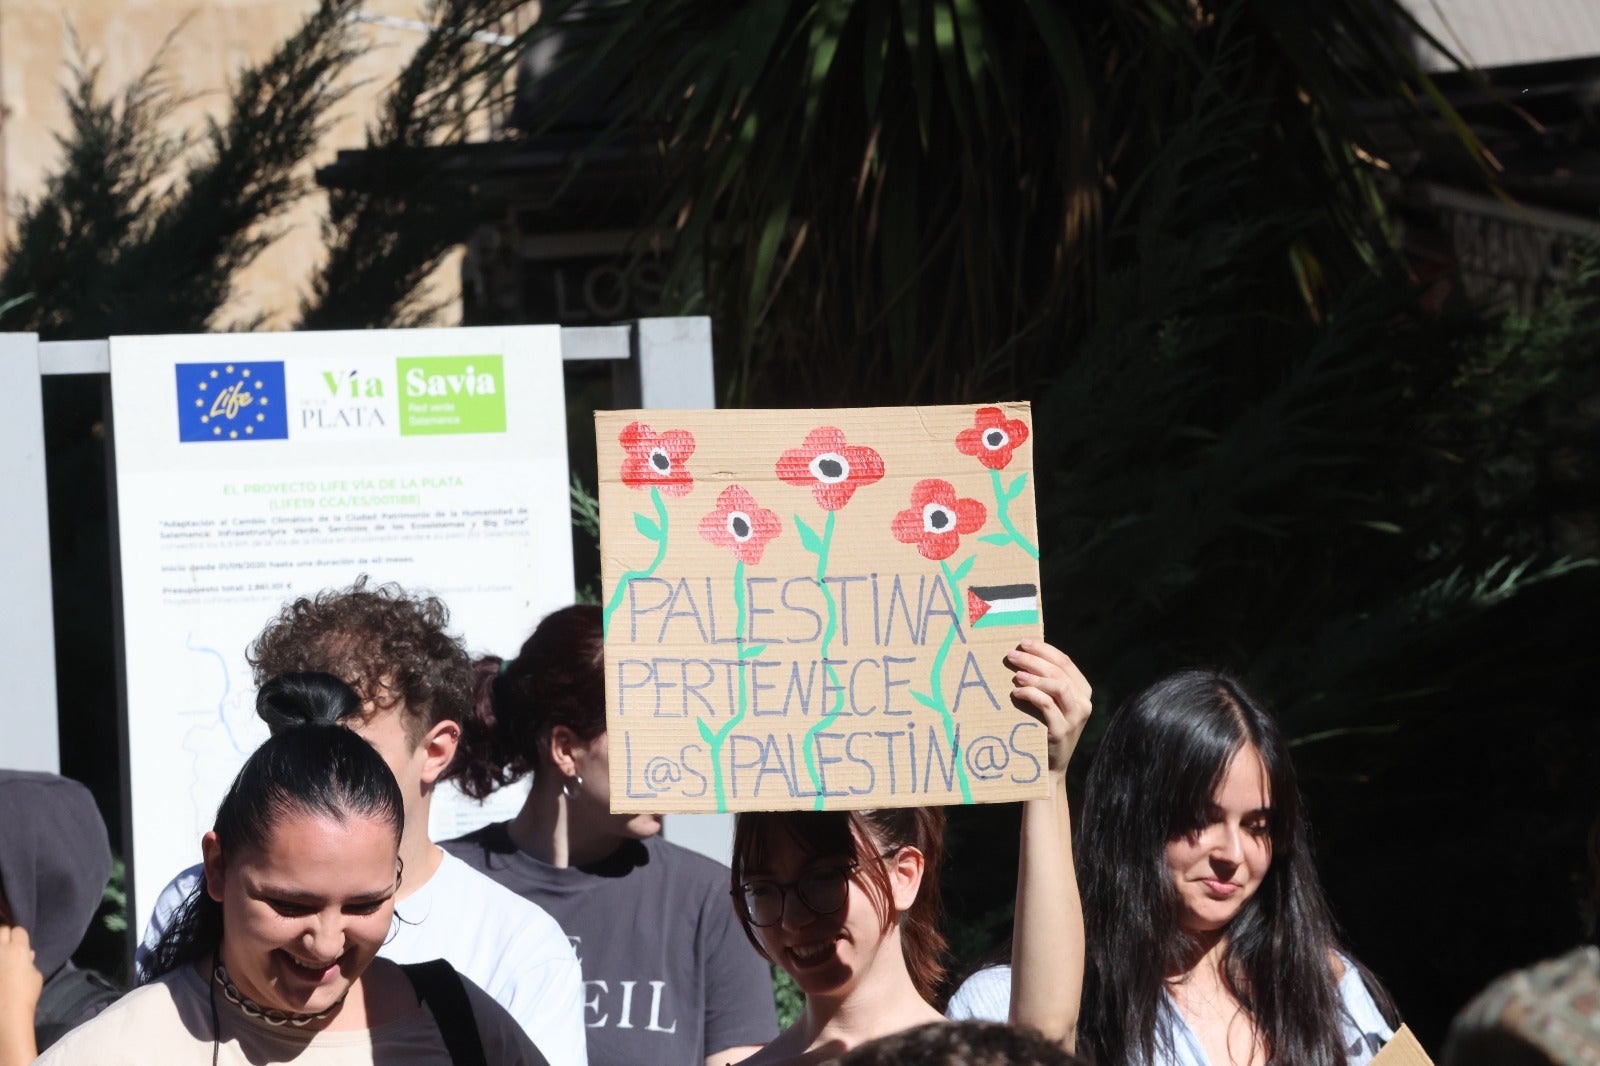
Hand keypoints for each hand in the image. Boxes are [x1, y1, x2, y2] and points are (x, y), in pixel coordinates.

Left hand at [0, 924, 41, 1034]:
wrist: (4, 1015)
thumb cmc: (25, 996)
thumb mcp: (35, 977)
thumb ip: (30, 963)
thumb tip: (28, 955)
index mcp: (19, 949)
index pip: (18, 930)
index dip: (19, 936)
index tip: (20, 944)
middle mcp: (0, 949)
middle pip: (1, 930)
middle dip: (5, 935)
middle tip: (6, 945)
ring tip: (1, 957)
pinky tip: (0, 970)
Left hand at [1006, 640, 1091, 775]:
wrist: (1048, 766)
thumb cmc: (1043, 728)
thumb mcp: (1051, 703)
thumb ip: (1045, 682)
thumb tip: (1023, 653)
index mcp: (1082, 690)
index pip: (1065, 662)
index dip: (1044, 649)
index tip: (1023, 642)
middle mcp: (1083, 702)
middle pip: (1059, 671)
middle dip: (1034, 659)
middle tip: (1012, 655)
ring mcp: (1075, 717)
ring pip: (1058, 686)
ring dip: (1034, 676)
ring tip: (1015, 675)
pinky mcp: (1062, 731)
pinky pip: (1048, 706)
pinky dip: (1031, 694)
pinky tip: (1016, 692)